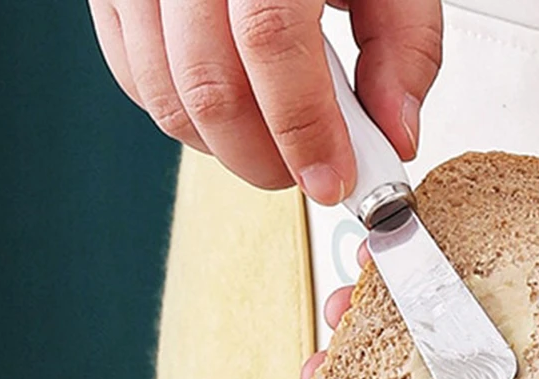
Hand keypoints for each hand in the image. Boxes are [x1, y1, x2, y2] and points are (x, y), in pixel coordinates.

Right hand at [88, 1, 442, 202]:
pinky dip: (185, 117)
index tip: (333, 176)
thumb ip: (402, 43)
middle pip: (210, 87)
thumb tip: (394, 129)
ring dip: (225, 148)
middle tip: (304, 170)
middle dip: (263, 156)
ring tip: (270, 141)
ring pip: (167, 100)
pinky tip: (228, 108)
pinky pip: (137, 82)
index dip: (303, 128)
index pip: (270, 42)